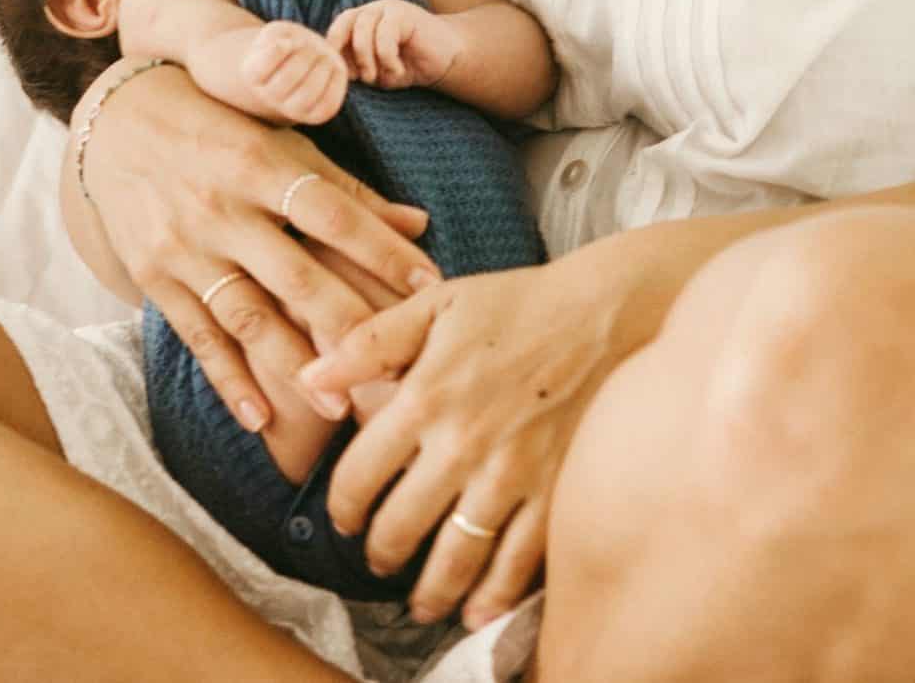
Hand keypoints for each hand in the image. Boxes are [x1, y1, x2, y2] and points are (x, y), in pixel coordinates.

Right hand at [73, 60, 440, 433]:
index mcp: (261, 164)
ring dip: (293, 365)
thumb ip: (347, 189)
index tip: (430, 286)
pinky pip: (197, 335)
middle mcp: (222, 208)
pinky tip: (259, 419)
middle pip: (294, 274)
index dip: (381, 250)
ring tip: (337, 408)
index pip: (333, 213)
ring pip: (246, 315)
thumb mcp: (278, 141)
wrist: (116, 124)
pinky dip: (228, 379)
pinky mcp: (154, 277)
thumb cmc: (218, 127)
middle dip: (345, 325)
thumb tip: (419, 224)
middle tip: (392, 369)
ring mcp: (184, 247)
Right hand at [243, 20, 349, 124]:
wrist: (289, 75)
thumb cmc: (283, 48)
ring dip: (322, 67)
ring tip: (324, 56)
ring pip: (309, 92)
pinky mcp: (315, 115)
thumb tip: (295, 46)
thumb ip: (281, 35)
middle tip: (312, 47)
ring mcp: (292, 110)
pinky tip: (334, 68)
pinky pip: (329, 102)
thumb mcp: (277, 33)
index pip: (263, 64)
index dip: (279, 47)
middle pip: (289, 76)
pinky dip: (336, 81)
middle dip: (306, 54)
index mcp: (253, 76)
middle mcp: (270, 98)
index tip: (286, 42)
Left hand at [296, 262, 639, 628]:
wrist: (604, 313)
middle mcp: (462, 444)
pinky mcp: (553, 490)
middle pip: (401, 527)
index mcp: (424, 397)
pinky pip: (518, 561)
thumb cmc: (515, 303)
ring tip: (419, 602)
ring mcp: (511, 474)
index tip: (345, 518)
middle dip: (381, 553)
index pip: (360, 474)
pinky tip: (477, 611)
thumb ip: (367, 344)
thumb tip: (310, 378)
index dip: (343, 506)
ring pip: (455, 556)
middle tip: (378, 560)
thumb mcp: (433, 305)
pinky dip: (494, 596)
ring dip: (429, 590)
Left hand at [325, 0, 463, 89]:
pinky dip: (387, 58)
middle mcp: (371, 11)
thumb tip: (336, 70)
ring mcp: (387, 8)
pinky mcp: (404, 13)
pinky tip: (398, 71)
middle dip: (348, 54)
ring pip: (363, 29)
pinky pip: (385, 35)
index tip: (342, 76)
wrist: (447, 59)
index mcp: (359, 22)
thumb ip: (356, 67)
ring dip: (366, 58)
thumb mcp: (377, 71)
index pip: (335, 29)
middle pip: (344, 24)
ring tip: (377, 78)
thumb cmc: (409, 66)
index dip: (334, 52)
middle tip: (359, 78)